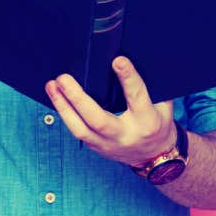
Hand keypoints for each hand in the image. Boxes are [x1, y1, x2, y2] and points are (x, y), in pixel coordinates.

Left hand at [45, 56, 176, 165]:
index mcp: (148, 121)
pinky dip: (65, 113)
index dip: (128, 78)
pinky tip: (56, 97)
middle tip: (63, 78)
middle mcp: (126, 135)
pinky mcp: (96, 147)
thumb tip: (129, 58)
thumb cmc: (158, 122)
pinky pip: (77, 131)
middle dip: (78, 98)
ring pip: (80, 129)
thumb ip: (150, 86)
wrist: (155, 156)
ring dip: (63, 106)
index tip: (117, 60)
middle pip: (98, 119)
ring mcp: (109, 144)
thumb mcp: (163, 104)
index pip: (137, 98)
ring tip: (51, 85)